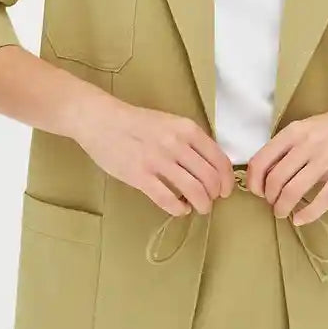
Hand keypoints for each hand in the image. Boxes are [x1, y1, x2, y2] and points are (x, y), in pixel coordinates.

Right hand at [73, 95, 234, 215]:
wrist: (100, 120)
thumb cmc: (135, 122)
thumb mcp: (170, 122)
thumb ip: (189, 141)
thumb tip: (208, 166)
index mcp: (187, 129)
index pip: (219, 159)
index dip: (227, 180)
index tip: (225, 190)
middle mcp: (177, 145)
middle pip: (210, 178)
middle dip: (214, 195)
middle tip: (210, 200)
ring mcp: (159, 161)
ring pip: (194, 191)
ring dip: (201, 204)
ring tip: (198, 207)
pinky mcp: (140, 176)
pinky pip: (168, 199)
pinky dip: (179, 209)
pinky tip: (179, 209)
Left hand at [245, 98, 327, 224]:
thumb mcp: (309, 127)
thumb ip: (290, 146)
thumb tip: (269, 173)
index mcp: (294, 131)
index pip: (261, 160)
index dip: (254, 181)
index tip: (258, 192)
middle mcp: (307, 144)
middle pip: (275, 180)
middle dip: (270, 198)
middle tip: (273, 205)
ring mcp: (326, 160)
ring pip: (293, 191)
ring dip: (283, 207)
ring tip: (284, 213)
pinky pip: (322, 200)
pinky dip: (307, 214)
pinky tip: (300, 219)